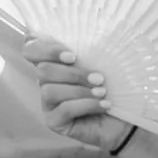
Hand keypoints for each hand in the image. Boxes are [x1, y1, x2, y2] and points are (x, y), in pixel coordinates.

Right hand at [25, 36, 130, 150]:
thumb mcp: (103, 62)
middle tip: (98, 78)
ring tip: (102, 92)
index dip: (45, 49)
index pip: (31, 49)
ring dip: (80, 91)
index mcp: (53, 62)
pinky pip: (64, 109)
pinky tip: (104, 105)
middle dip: (72, 73)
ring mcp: (47, 103)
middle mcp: (46, 82)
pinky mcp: (54, 122)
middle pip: (43, 70)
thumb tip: (89, 36)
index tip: (72, 56)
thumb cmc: (115, 86)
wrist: (127, 118)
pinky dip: (86, 105)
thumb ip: (88, 49)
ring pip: (51, 91)